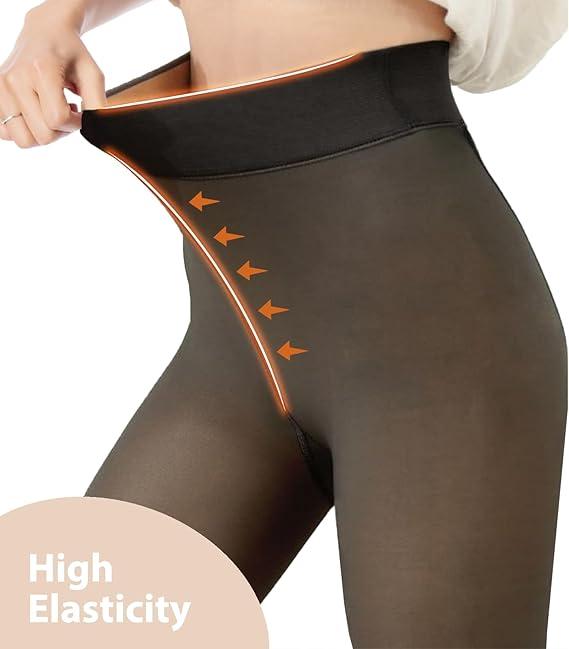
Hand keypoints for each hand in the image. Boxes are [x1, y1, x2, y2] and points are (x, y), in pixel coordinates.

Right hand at [0, 1, 106, 147]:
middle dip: (61, 131)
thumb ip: (98, 103)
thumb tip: (98, 128)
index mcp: (40, 70)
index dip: (74, 123)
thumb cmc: (70, 54)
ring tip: (50, 113)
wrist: (44, 32)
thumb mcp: (93, 74)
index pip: (57, 119)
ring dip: (42, 134)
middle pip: (42, 135)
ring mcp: (1, 88)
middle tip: (65, 112)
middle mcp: (15, 79)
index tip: (77, 109)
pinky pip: (6, 133)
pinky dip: (24, 131)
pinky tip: (35, 115)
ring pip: (24, 140)